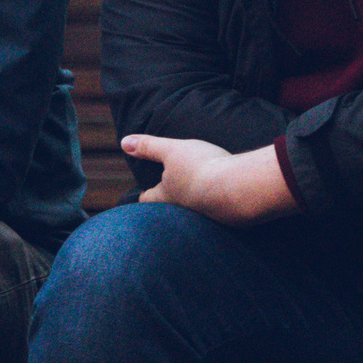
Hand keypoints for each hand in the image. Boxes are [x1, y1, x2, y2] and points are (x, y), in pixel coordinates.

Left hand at [123, 135, 295, 226]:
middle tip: (167, 199)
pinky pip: (217, 214)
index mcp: (167, 195)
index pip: (148, 198)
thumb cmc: (201, 167)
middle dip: (168, 204)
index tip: (142, 194)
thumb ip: (149, 146)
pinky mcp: (227, 219)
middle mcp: (183, 211)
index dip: (144, 194)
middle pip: (169, 210)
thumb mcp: (172, 151)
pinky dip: (217, 207)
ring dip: (195, 205)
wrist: (239, 188)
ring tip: (197, 198)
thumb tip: (124, 142)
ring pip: (194, 214)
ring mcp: (206, 218)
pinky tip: (223, 200)